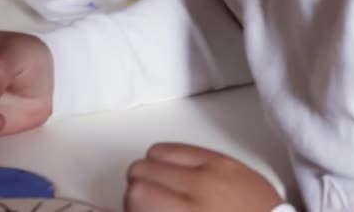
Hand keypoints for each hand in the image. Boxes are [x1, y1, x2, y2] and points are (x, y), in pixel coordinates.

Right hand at [125, 143, 283, 211]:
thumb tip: (127, 206)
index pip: (137, 193)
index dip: (130, 205)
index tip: (138, 211)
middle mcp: (202, 187)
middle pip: (140, 170)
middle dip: (138, 190)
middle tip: (151, 206)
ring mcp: (216, 169)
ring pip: (156, 152)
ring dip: (153, 172)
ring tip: (166, 190)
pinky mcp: (226, 159)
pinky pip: (181, 147)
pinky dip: (172, 161)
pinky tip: (181, 178)